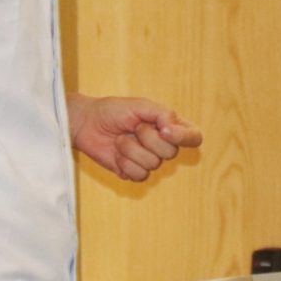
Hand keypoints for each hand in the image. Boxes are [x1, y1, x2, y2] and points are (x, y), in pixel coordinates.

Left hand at [67, 92, 201, 181]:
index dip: (184, 138)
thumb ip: (163, 113)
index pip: (194, 137)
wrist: (87, 124)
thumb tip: (173, 130)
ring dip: (131, 149)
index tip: (164, 130)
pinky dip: (125, 162)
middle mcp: (163, 145)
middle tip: (134, 127)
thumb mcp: (140, 105)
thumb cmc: (113, 111)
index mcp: (170, 126)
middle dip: (148, 138)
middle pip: (171, 152)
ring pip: (153, 164)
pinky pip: (139, 175)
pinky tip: (117, 153)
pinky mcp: (134, 172)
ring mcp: (149, 160)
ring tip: (120, 138)